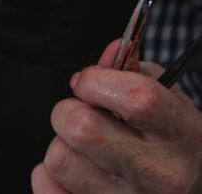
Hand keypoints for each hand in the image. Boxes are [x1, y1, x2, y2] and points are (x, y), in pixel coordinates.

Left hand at [32, 40, 201, 192]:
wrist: (192, 192)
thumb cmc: (175, 146)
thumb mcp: (172, 105)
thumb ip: (137, 73)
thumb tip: (109, 52)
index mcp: (180, 136)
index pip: (135, 98)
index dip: (98, 80)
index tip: (90, 82)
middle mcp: (158, 174)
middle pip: (80, 126)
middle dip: (70, 111)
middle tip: (84, 116)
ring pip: (58, 158)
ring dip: (63, 146)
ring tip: (86, 151)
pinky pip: (44, 184)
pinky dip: (50, 175)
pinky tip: (77, 172)